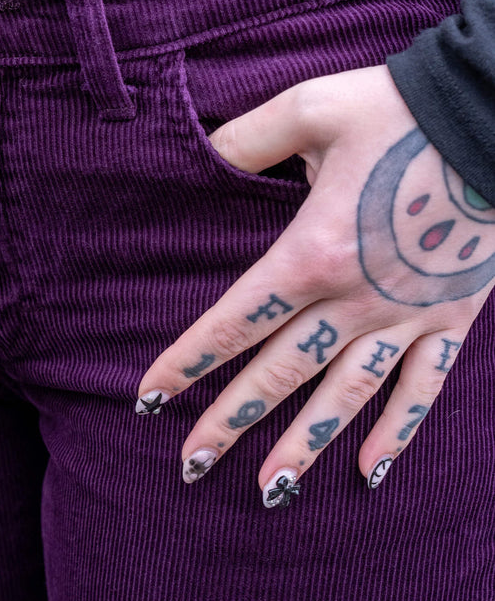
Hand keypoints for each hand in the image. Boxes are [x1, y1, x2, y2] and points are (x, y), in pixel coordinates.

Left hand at [136, 65, 494, 505]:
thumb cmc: (401, 107)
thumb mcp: (311, 109)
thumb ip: (248, 140)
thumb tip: (203, 154)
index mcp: (313, 251)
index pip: (234, 321)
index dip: (186, 361)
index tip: (148, 397)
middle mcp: (355, 299)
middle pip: (278, 374)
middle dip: (229, 422)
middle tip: (190, 465)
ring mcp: (407, 316)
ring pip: (344, 397)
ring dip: (304, 446)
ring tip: (268, 492)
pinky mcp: (452, 318)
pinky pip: (423, 388)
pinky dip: (398, 432)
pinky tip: (370, 471)